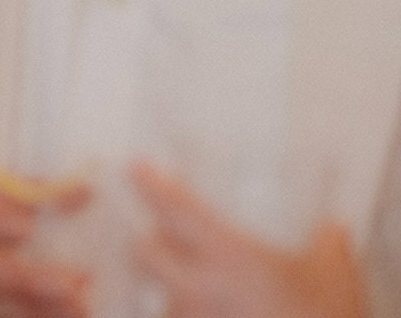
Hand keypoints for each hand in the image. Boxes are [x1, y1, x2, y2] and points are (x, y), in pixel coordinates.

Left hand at [132, 163, 368, 317]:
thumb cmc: (323, 317)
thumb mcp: (336, 277)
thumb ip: (329, 247)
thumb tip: (333, 228)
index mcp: (226, 255)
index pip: (176, 209)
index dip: (153, 186)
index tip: (136, 167)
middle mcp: (197, 287)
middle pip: (145, 253)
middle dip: (148, 245)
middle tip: (161, 240)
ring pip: (165, 296)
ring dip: (176, 292)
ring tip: (206, 296)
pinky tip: (215, 315)